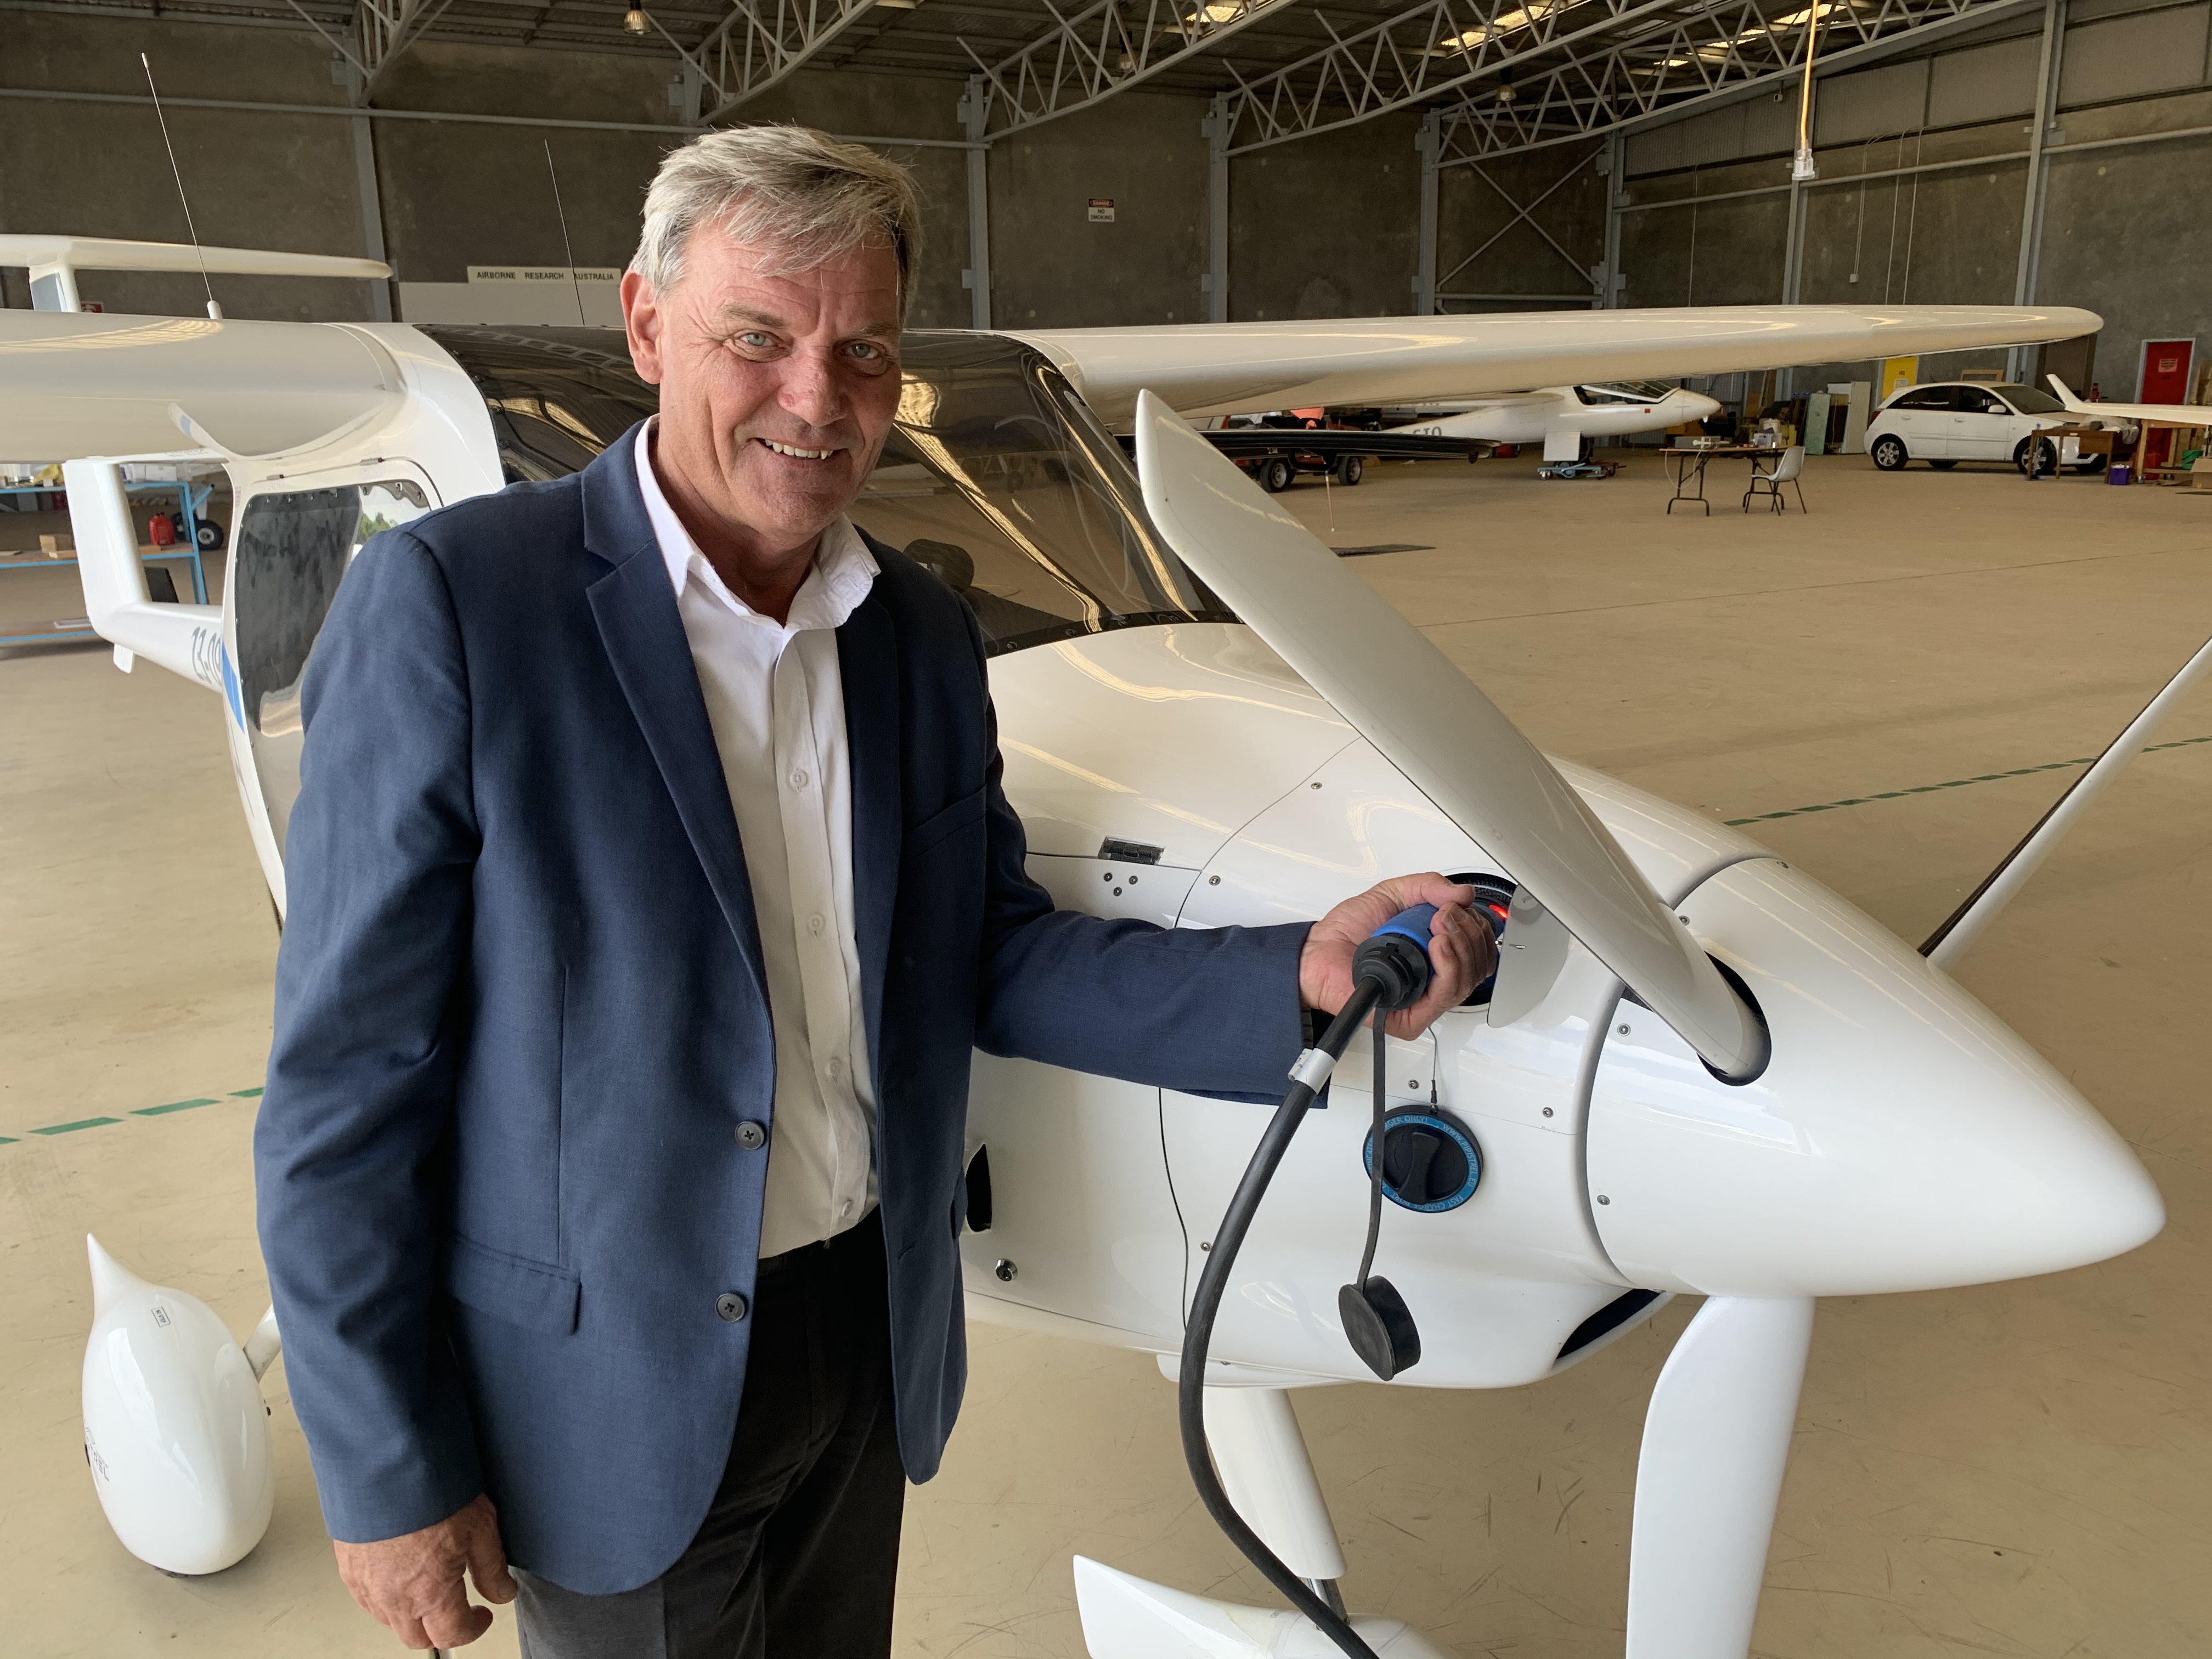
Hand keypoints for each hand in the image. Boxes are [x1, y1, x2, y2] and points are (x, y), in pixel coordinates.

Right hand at [334, 1493, 516, 1649]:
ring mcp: (367, 1585)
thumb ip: (491, 1567)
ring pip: (391, 1621)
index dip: (474, 1629)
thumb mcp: (481, 1526)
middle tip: (457, 1608)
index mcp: (429, 1593)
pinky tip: (400, 1575)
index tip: (482, 1616)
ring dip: (412, 1614)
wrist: (385, 1463)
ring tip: (430, 1586)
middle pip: (418, 1638)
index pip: (453, 1634)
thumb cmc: (431, 1488)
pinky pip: (368, 1600)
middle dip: (441, 1629)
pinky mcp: (349, 1569)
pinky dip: (387, 1598)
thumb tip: (502, 1592)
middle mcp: (394, 1598)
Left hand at [1299, 873, 1495, 1040]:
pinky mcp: (1412, 1017)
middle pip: (1480, 963)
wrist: (1316, 953)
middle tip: (1443, 915)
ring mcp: (1424, 998)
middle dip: (1469, 932)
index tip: (1455, 907)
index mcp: (1436, 954)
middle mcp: (1434, 978)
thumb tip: (1463, 893)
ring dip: (1461, 945)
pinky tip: (1438, 946)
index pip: (1479, 948)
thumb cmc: (1348, 932)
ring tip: (1438, 926)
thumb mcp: (1392, 894)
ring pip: (1467, 979)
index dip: (1476, 925)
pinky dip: (1449, 965)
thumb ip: (1427, 887)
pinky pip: (1445, 995)